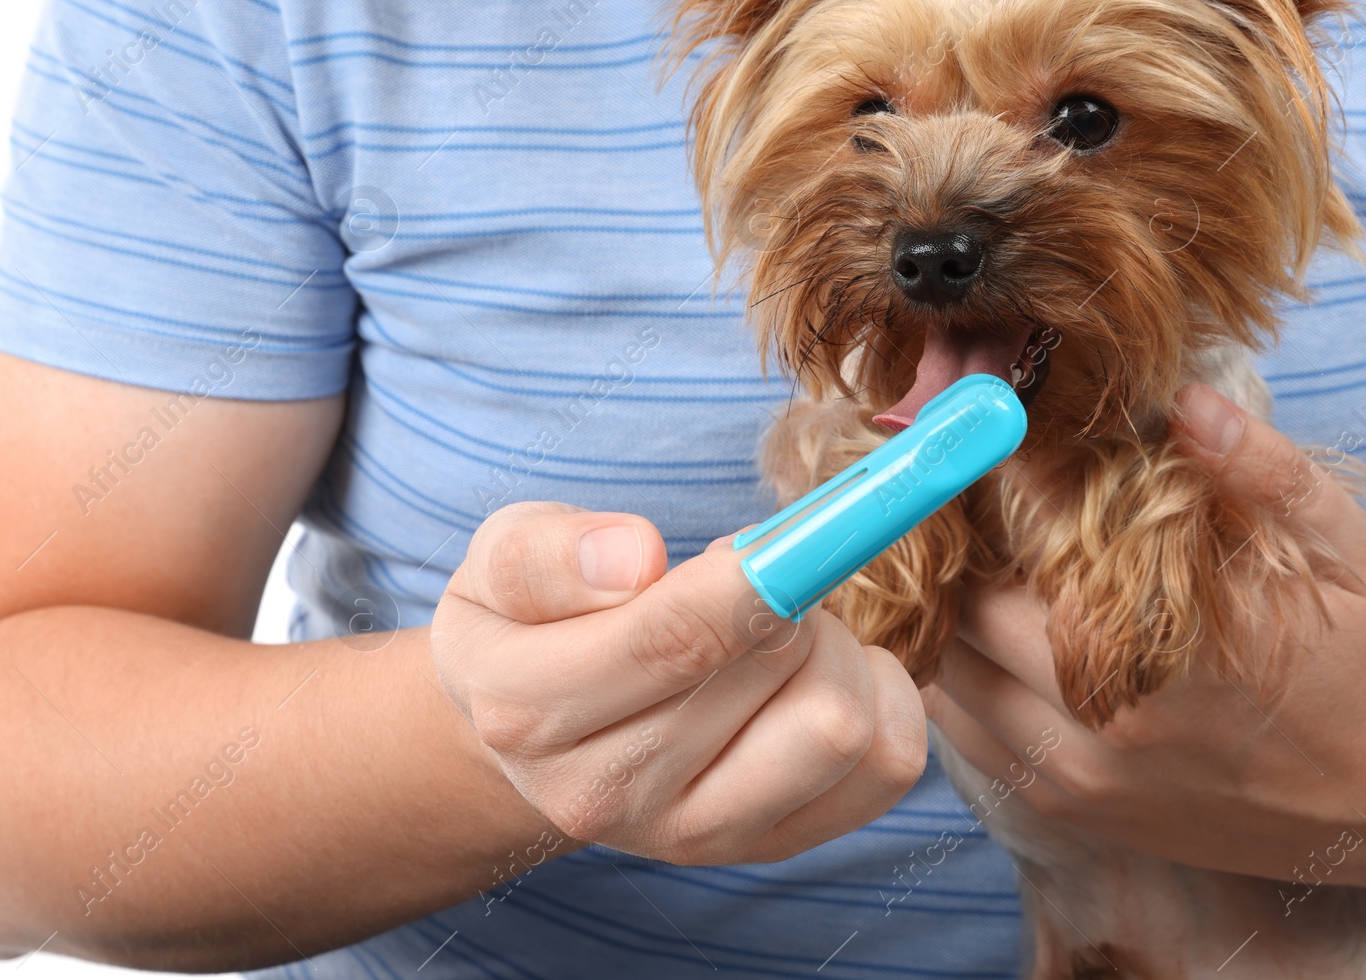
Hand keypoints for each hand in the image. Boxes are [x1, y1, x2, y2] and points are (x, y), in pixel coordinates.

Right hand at [431, 502, 927, 864]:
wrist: (527, 734)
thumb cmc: (524, 624)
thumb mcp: (499, 559)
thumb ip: (549, 552)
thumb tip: (636, 558)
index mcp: (527, 711)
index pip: (670, 641)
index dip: (751, 577)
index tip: (779, 538)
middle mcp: (606, 795)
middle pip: (775, 675)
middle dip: (786, 595)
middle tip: (753, 574)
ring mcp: (692, 836)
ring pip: (840, 727)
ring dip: (835, 648)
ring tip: (778, 626)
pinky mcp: (768, 849)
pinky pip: (886, 766)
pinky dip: (879, 697)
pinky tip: (817, 670)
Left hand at [926, 383, 1365, 883]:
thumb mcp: (1345, 558)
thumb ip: (1262, 476)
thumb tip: (1187, 402)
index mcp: (1162, 642)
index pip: (1017, 550)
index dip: (990, 495)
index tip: (991, 455)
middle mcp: (1102, 717)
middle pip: (965, 616)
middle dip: (964, 562)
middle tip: (983, 520)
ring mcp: (1079, 776)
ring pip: (950, 682)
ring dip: (955, 625)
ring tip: (987, 579)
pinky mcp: (1074, 812)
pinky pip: (971, 740)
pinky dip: (965, 687)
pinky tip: (998, 647)